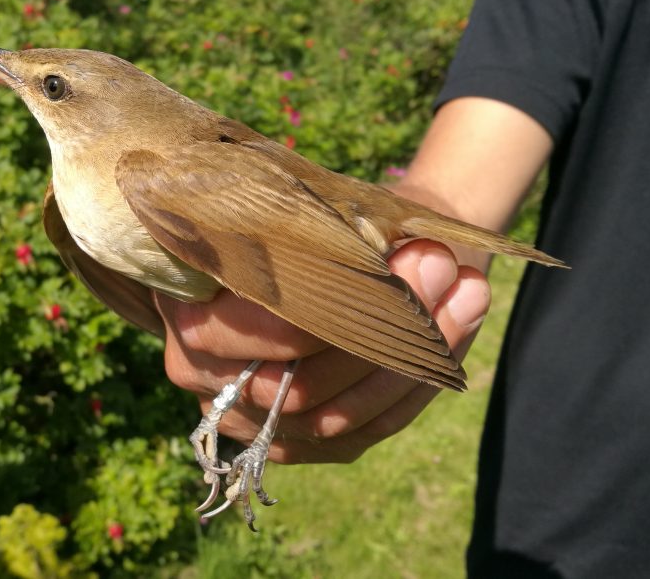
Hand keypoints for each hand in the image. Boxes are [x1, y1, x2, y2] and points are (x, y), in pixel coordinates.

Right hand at [156, 239, 489, 463]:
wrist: (342, 242)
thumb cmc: (319, 218)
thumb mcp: (321, 206)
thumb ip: (360, 230)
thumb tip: (422, 261)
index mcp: (182, 309)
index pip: (234, 331)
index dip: (309, 312)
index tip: (383, 263)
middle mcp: (202, 375)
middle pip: (295, 387)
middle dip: (378, 330)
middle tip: (439, 264)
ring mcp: (254, 419)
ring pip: (339, 416)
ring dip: (413, 355)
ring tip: (466, 287)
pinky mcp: (307, 443)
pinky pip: (371, 428)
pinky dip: (423, 380)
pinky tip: (463, 318)